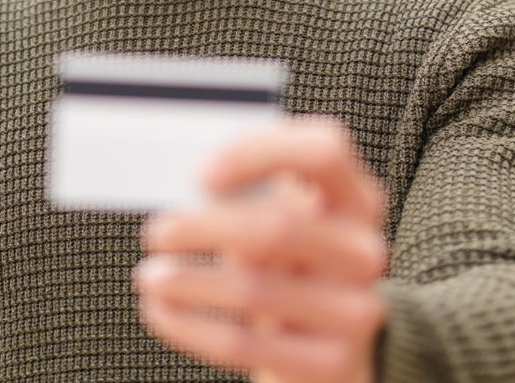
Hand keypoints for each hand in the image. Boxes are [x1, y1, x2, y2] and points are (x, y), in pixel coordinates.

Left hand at [133, 116, 388, 382]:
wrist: (328, 344)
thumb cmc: (290, 263)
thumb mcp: (285, 217)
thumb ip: (255, 194)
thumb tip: (189, 191)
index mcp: (357, 198)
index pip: (325, 152)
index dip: (260, 153)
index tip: (200, 174)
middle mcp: (364, 251)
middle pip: (280, 226)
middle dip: (204, 228)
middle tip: (157, 231)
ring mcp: (355, 311)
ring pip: (254, 289)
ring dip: (187, 281)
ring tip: (150, 276)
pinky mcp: (329, 364)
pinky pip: (242, 345)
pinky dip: (188, 325)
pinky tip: (161, 311)